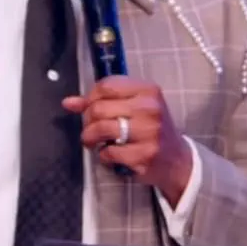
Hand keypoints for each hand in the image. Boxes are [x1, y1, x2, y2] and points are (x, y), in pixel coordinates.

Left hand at [62, 76, 192, 207]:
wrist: (178, 160)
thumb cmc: (151, 128)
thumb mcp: (133, 107)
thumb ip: (101, 101)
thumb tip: (68, 102)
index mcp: (147, 90)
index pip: (106, 85)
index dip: (90, 97)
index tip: (89, 107)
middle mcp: (150, 108)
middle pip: (99, 108)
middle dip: (87, 120)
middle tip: (89, 128)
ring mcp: (149, 132)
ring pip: (101, 128)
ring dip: (90, 137)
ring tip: (92, 141)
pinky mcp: (145, 155)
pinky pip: (109, 152)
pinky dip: (103, 155)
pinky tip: (109, 154)